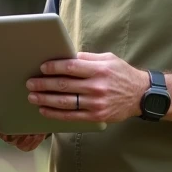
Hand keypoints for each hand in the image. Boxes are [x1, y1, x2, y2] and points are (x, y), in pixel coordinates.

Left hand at [27, 52, 149, 123]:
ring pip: (64, 102)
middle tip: (30, 83)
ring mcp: (96, 103)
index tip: (42, 67)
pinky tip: (44, 110)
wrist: (141, 95)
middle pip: (64, 85)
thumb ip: (87, 59)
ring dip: (45, 99)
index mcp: (99, 69)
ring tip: (32, 96)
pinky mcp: (96, 116)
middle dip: (43, 84)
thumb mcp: (108, 59)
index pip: (70, 67)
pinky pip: (71, 116)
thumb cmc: (122, 74)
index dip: (53, 67)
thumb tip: (65, 56)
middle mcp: (97, 86)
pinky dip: (55, 113)